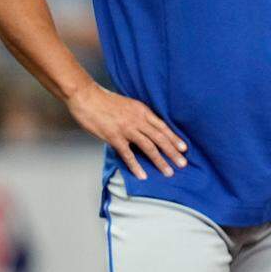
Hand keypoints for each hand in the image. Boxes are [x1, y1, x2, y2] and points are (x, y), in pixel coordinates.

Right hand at [66, 82, 186, 179]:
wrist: (86, 97)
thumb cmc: (104, 100)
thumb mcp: (128, 104)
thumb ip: (138, 116)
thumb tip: (146, 128)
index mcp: (142, 110)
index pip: (163, 127)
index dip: (174, 138)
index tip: (184, 148)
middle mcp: (138, 120)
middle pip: (160, 138)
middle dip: (173, 152)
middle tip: (183, 164)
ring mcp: (127, 129)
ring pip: (148, 147)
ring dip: (160, 161)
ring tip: (168, 172)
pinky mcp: (114, 137)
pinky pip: (128, 154)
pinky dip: (136, 166)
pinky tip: (142, 175)